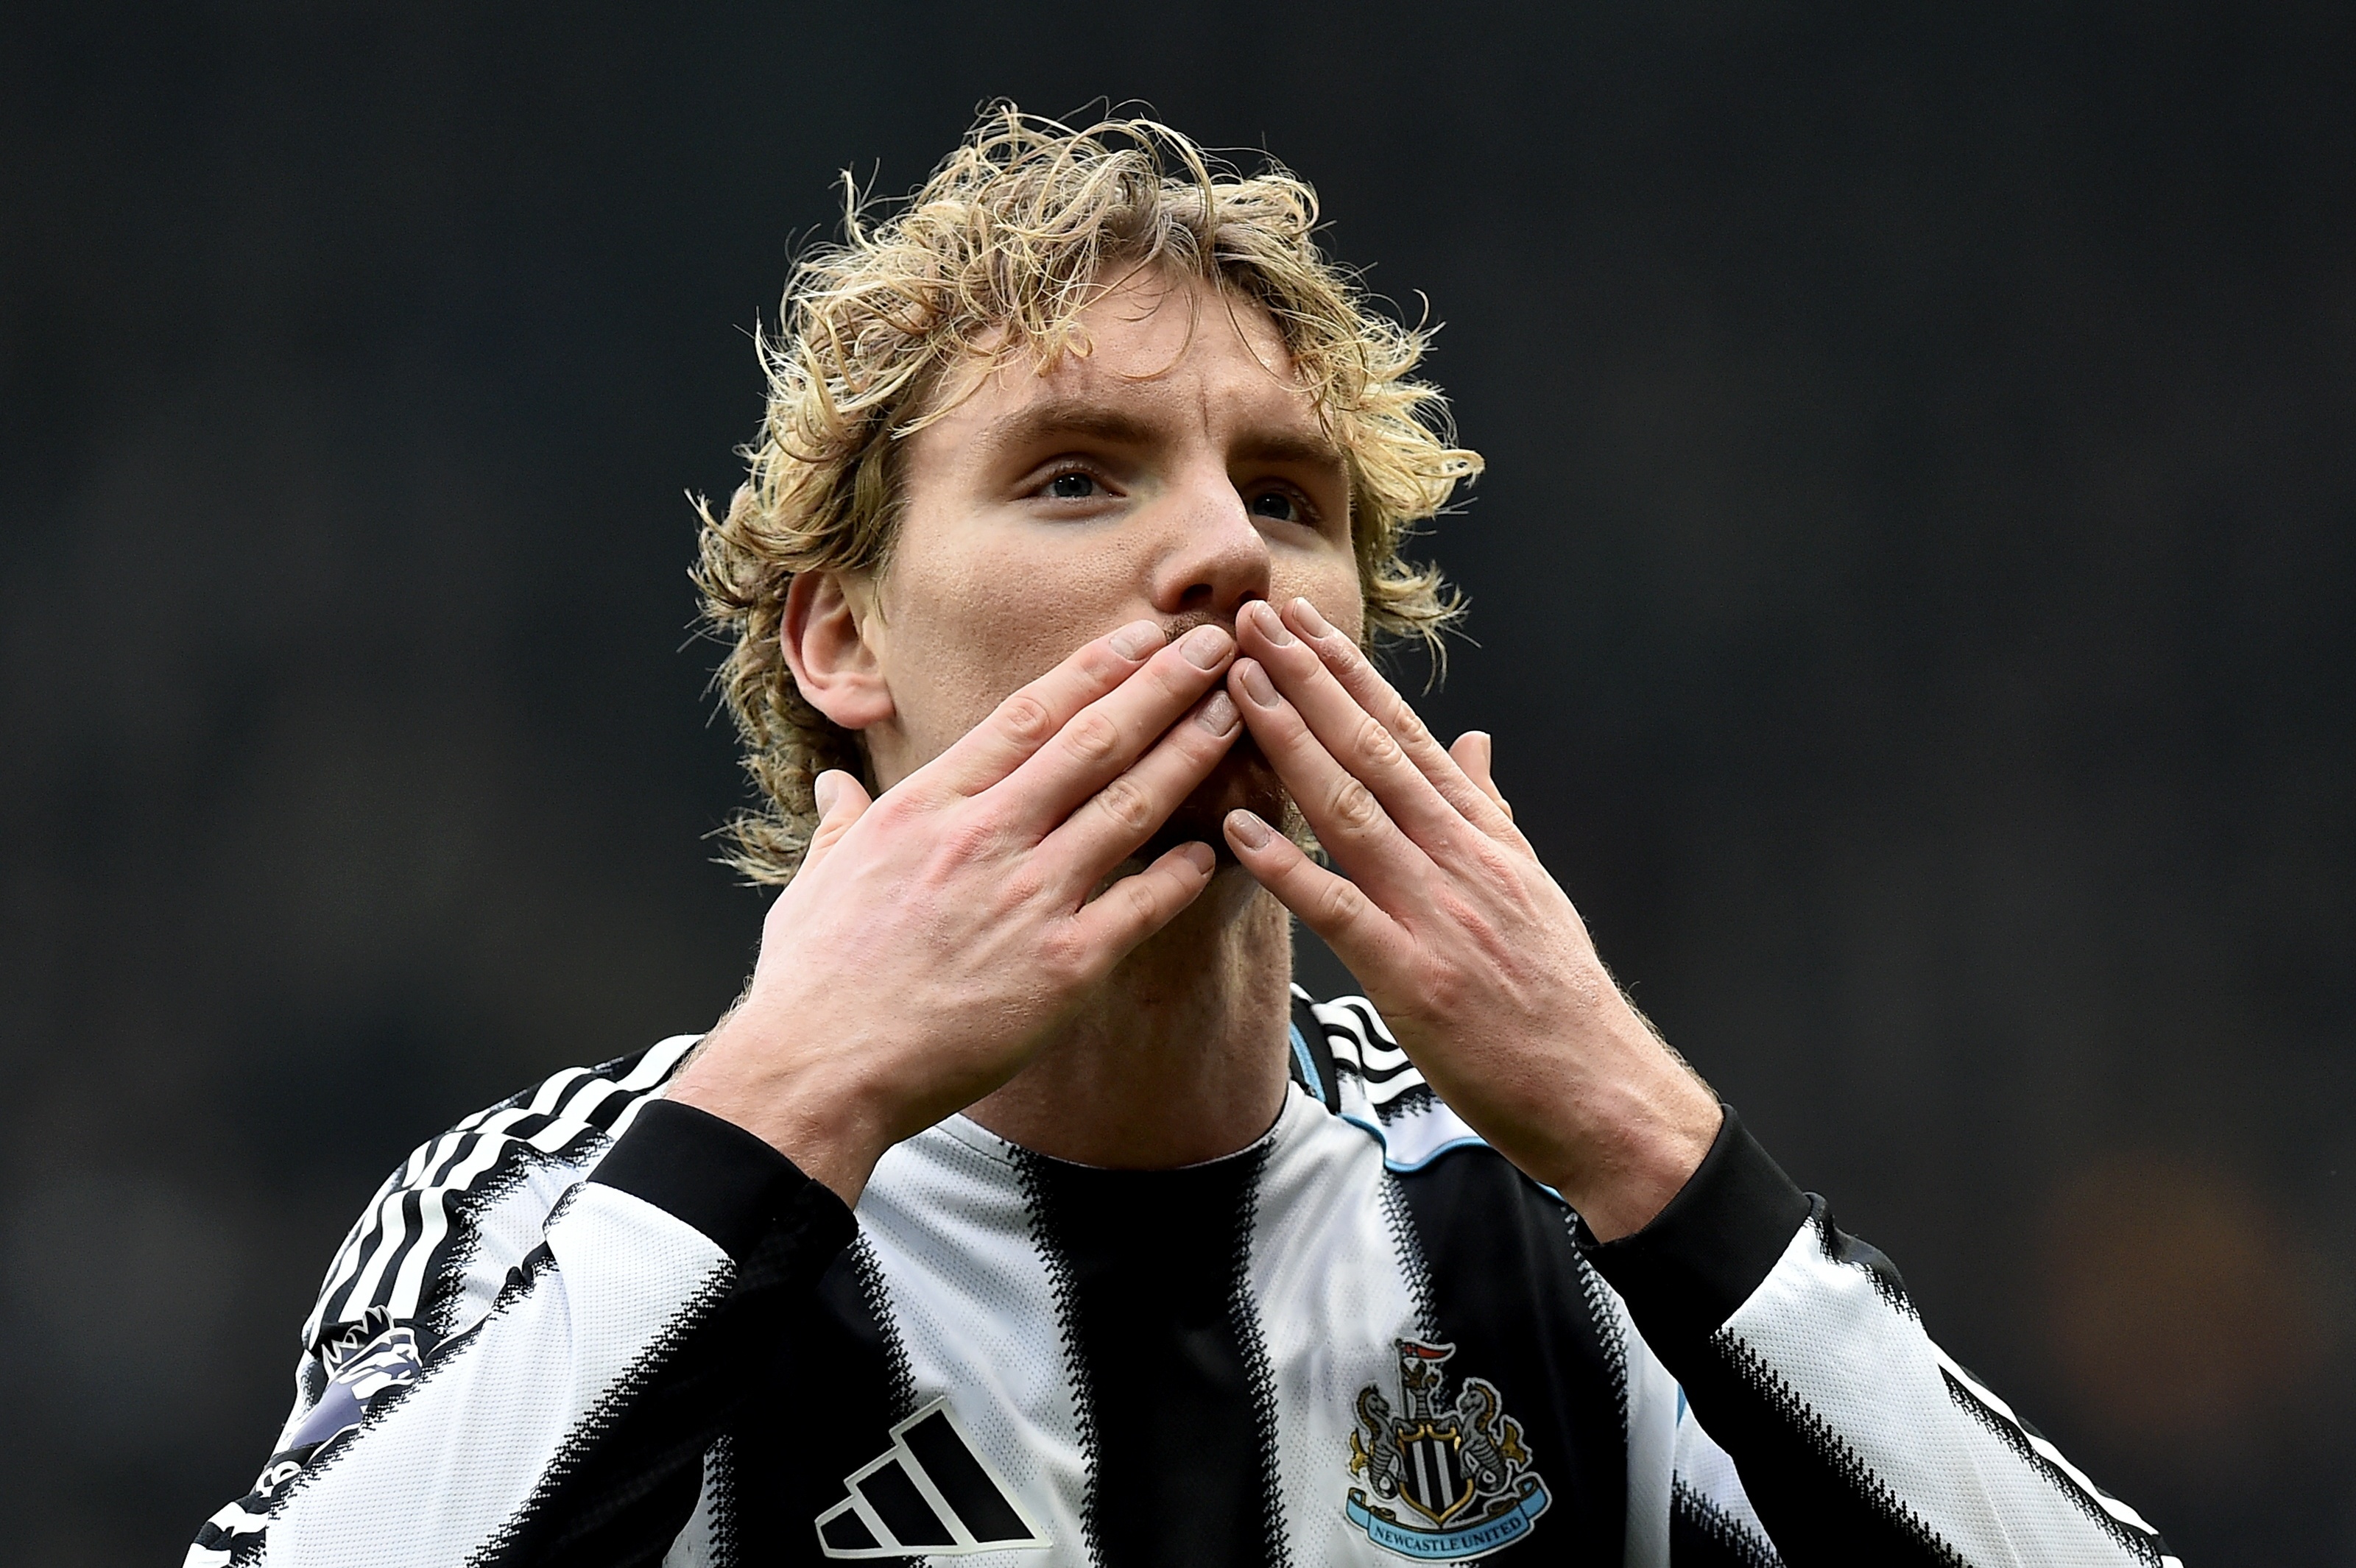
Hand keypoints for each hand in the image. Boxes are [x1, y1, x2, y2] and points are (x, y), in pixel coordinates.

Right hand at [671, 619, 1242, 1202]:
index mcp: (928, 805)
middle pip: (1095, 740)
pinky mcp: (1063, 967)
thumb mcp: (817, 879)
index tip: (1143, 637)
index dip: (1095, 669)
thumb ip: (842, 823)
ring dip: (1191, 754)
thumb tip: (836, 789)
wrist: (819, 1071)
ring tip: (1237, 714)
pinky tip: (1217, 849)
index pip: (1029, 714)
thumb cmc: (814, 982)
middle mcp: (987, 837)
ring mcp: (1030, 898)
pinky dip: (1183, 874)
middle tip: (1217, 646)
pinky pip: (1142, 906)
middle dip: (1165, 686)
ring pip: (1130, 806)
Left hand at [1220, 598, 1720, 1239]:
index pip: (1404, 733)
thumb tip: (1476, 740)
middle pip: (1372, 749)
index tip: (1301, 622)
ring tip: (1239, 685)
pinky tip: (1237, 828)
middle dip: (1308, 678)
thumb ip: (1491, 810)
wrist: (1602, 1090)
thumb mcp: (1532, 884)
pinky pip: (1339, 911)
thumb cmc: (1558, 997)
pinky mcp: (1414, 978)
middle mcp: (1459, 858)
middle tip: (1253, 617)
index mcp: (1482, 835)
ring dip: (1289, 742)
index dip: (1348, 672)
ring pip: (1351, 808)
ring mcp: (1436, 913)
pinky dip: (1286, 867)